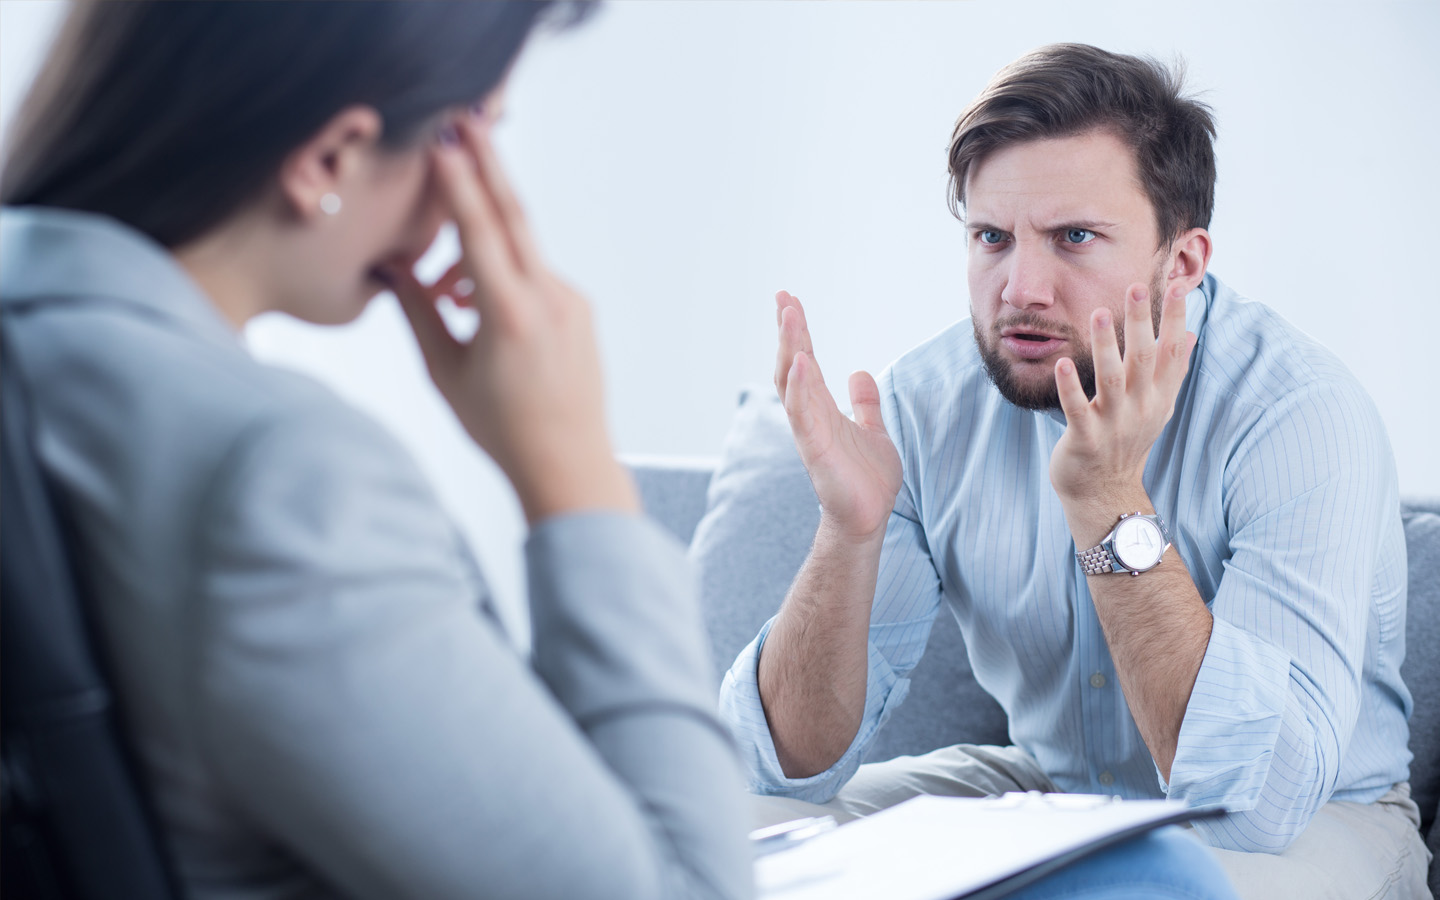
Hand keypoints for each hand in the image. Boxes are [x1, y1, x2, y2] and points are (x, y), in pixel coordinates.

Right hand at [385, 114, 635, 523]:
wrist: (569, 463)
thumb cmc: (501, 428)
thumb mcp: (446, 373)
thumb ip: (420, 312)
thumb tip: (392, 268)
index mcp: (510, 315)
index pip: (481, 231)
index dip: (460, 182)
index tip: (445, 142)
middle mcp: (549, 298)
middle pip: (514, 216)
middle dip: (489, 163)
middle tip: (468, 117)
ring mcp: (571, 301)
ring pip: (519, 251)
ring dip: (480, 249)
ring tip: (447, 294)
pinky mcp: (581, 308)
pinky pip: (535, 274)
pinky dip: (502, 275)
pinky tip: (477, 308)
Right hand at [774, 291, 901, 543]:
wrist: (868, 518)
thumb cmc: (867, 479)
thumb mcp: (873, 430)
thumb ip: (865, 404)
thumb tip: (859, 374)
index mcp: (822, 408)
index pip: (805, 361)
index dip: (798, 331)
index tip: (789, 300)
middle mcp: (811, 415)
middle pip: (792, 364)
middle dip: (787, 331)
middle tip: (783, 297)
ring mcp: (809, 431)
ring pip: (792, 383)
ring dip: (790, 348)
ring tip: (789, 317)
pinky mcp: (814, 451)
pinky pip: (802, 414)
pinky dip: (799, 388)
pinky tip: (800, 362)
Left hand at [1049, 283, 1196, 510]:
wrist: (1104, 491)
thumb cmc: (1127, 440)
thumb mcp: (1157, 406)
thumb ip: (1171, 370)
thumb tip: (1190, 334)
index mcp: (1159, 397)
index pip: (1173, 352)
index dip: (1176, 319)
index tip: (1178, 286)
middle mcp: (1141, 408)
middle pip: (1143, 359)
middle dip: (1141, 323)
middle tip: (1136, 287)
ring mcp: (1114, 424)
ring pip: (1111, 380)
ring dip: (1104, 346)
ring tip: (1098, 314)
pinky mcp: (1085, 439)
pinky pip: (1077, 409)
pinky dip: (1070, 387)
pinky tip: (1063, 363)